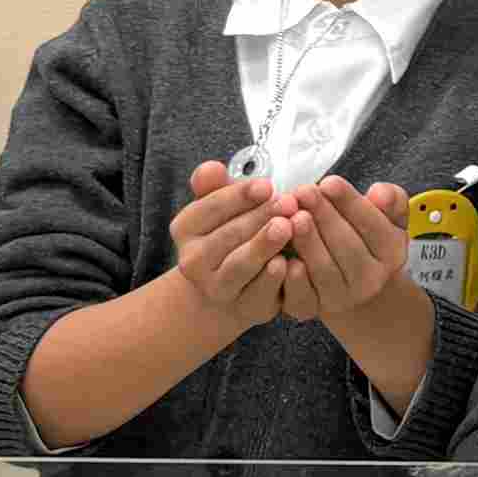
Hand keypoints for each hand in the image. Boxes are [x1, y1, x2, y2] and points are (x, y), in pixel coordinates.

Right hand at [169, 162, 293, 333]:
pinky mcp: (245, 308)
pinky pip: (259, 293)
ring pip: (240, 266)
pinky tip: (292, 263)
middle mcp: (193, 261)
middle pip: (229, 235)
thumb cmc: (232, 231)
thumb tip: (211, 168)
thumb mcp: (223, 204)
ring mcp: (217, 288)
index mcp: (185, 227)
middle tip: (289, 202)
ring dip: (264, 246)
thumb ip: (215, 185)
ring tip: (287, 227)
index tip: (266, 185)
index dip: (239, 195)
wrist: (234, 285)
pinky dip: (275, 279)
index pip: (210, 207)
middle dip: (260, 217)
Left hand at [279, 176, 410, 324]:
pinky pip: (302, 297)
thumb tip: (379, 193)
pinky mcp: (313, 310)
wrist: (351, 284)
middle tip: (304, 192)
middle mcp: (370, 279)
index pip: (373, 225)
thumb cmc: (363, 239)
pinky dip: (292, 279)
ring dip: (307, 242)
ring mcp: (341, 298)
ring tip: (292, 217)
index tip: (329, 182)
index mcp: (391, 253)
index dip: (350, 203)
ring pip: (324, 270)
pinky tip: (281, 257)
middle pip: (347, 247)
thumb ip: (391, 200)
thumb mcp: (386, 216)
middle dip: (324, 216)